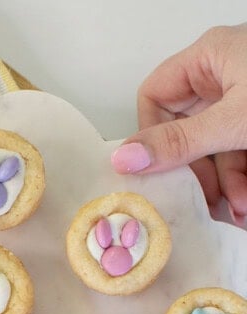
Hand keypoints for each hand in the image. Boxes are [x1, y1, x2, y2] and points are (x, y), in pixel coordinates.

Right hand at [111, 24, 246, 223]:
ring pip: (216, 152)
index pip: (155, 97)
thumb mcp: (233, 120)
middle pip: (186, 135)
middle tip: (202, 205)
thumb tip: (122, 160)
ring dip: (225, 187)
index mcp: (208, 59)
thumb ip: (179, 142)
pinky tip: (245, 203)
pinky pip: (238, 156)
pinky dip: (241, 182)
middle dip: (198, 176)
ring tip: (238, 210)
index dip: (151, 138)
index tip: (157, 174)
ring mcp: (242, 101)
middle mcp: (222, 78)